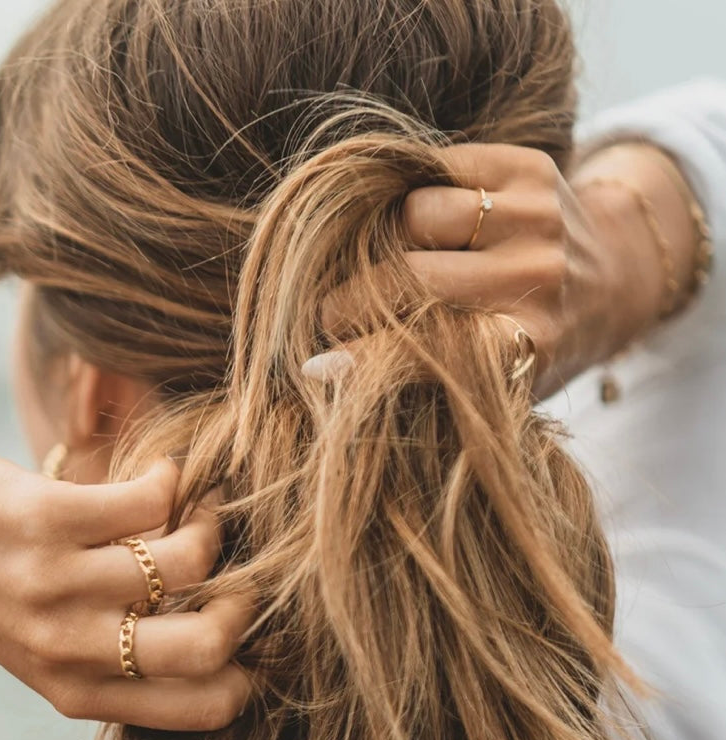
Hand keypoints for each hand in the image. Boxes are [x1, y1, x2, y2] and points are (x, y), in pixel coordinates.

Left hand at [0, 449, 251, 730]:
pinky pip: (150, 500)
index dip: (251, 671)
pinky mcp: (48, 520)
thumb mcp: (49, 654)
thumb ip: (121, 660)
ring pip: (189, 560)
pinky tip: (158, 476)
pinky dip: (170, 479)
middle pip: (208, 647)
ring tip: (194, 510)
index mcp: (79, 692)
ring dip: (210, 524)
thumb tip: (225, 634)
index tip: (243, 628)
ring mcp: (58, 583)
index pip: (207, 708)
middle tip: (228, 570)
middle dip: (245, 604)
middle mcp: (71, 649)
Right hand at [306, 143, 668, 398]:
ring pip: (414, 215)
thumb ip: (423, 375)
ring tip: (375, 263)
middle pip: (409, 276)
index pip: (428, 349)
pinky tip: (400, 221)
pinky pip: (433, 170)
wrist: (614, 276)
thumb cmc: (532, 343)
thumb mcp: (492, 382)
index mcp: (527, 345)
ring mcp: (537, 216)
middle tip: (328, 314)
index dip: (364, 358)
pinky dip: (406, 194)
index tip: (315, 367)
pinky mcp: (530, 168)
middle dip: (352, 299)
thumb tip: (321, 369)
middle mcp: (537, 276)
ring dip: (381, 242)